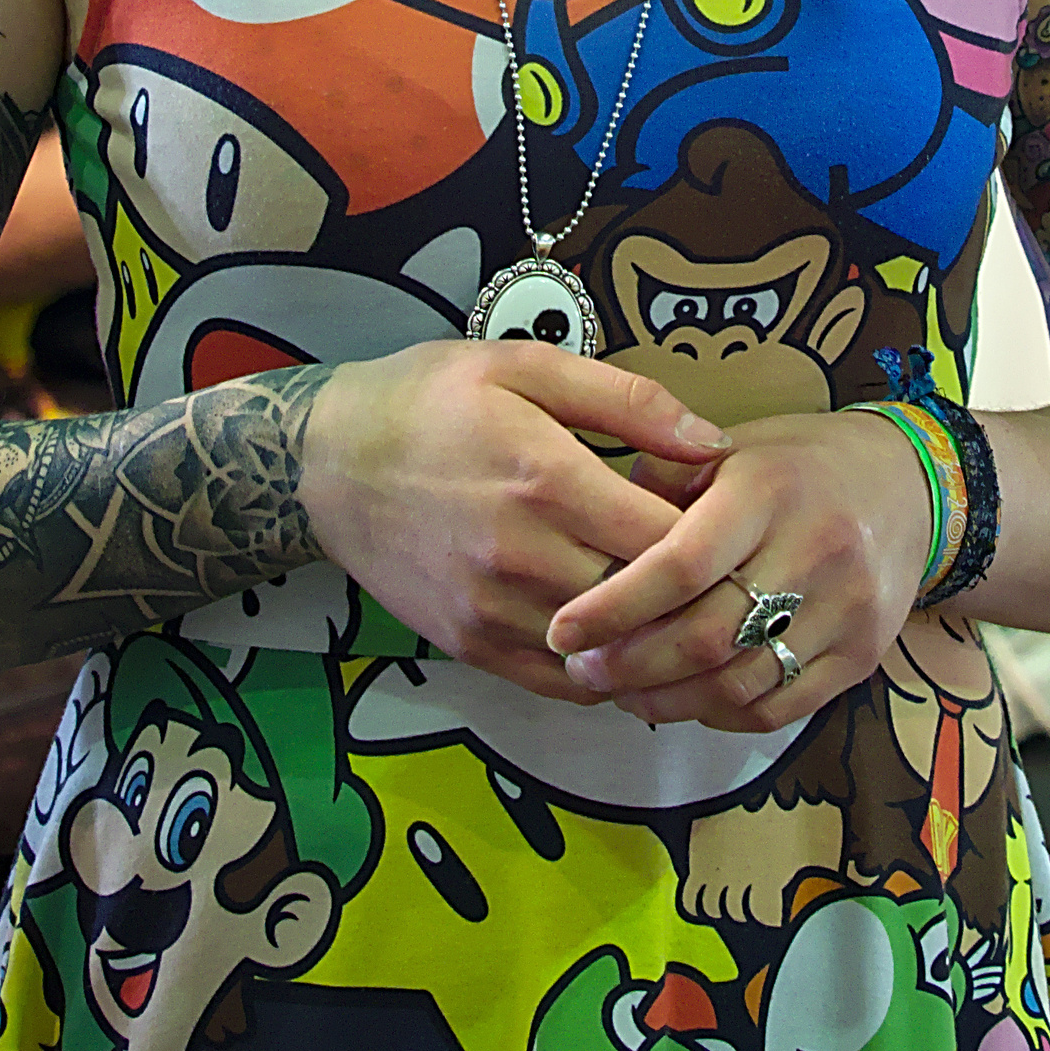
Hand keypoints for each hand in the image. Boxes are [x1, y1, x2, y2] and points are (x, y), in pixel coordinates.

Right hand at [299, 340, 728, 703]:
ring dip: (650, 636)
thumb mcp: (525, 367)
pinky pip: (561, 682)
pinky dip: (602, 669)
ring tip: (675, 606)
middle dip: (692, 590)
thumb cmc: (430, 399)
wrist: (325, 460)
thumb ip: (627, 401)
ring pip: (610, 652)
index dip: (714, 535)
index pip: (670, 539)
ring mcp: (494, 611)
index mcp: (548, 479)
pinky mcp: (471, 647)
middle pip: (647, 603)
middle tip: (714, 568)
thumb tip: (713, 444)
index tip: (724, 519)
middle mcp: (523, 557)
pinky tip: (621, 639)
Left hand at [544, 408, 933, 732]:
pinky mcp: (863, 657)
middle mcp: (813, 551)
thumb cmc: (797, 465)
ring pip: (739, 683)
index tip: (563, 628)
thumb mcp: (729, 449)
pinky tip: (685, 699)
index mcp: (767, 490)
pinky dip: (720, 714)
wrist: (911, 489)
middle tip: (582, 667)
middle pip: (706, 636)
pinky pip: (779, 708)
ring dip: (667, 700)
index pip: (680, 564)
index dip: (614, 605)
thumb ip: (661, 486)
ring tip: (622, 690)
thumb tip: (590, 536)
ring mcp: (845, 612)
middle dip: (630, 664)